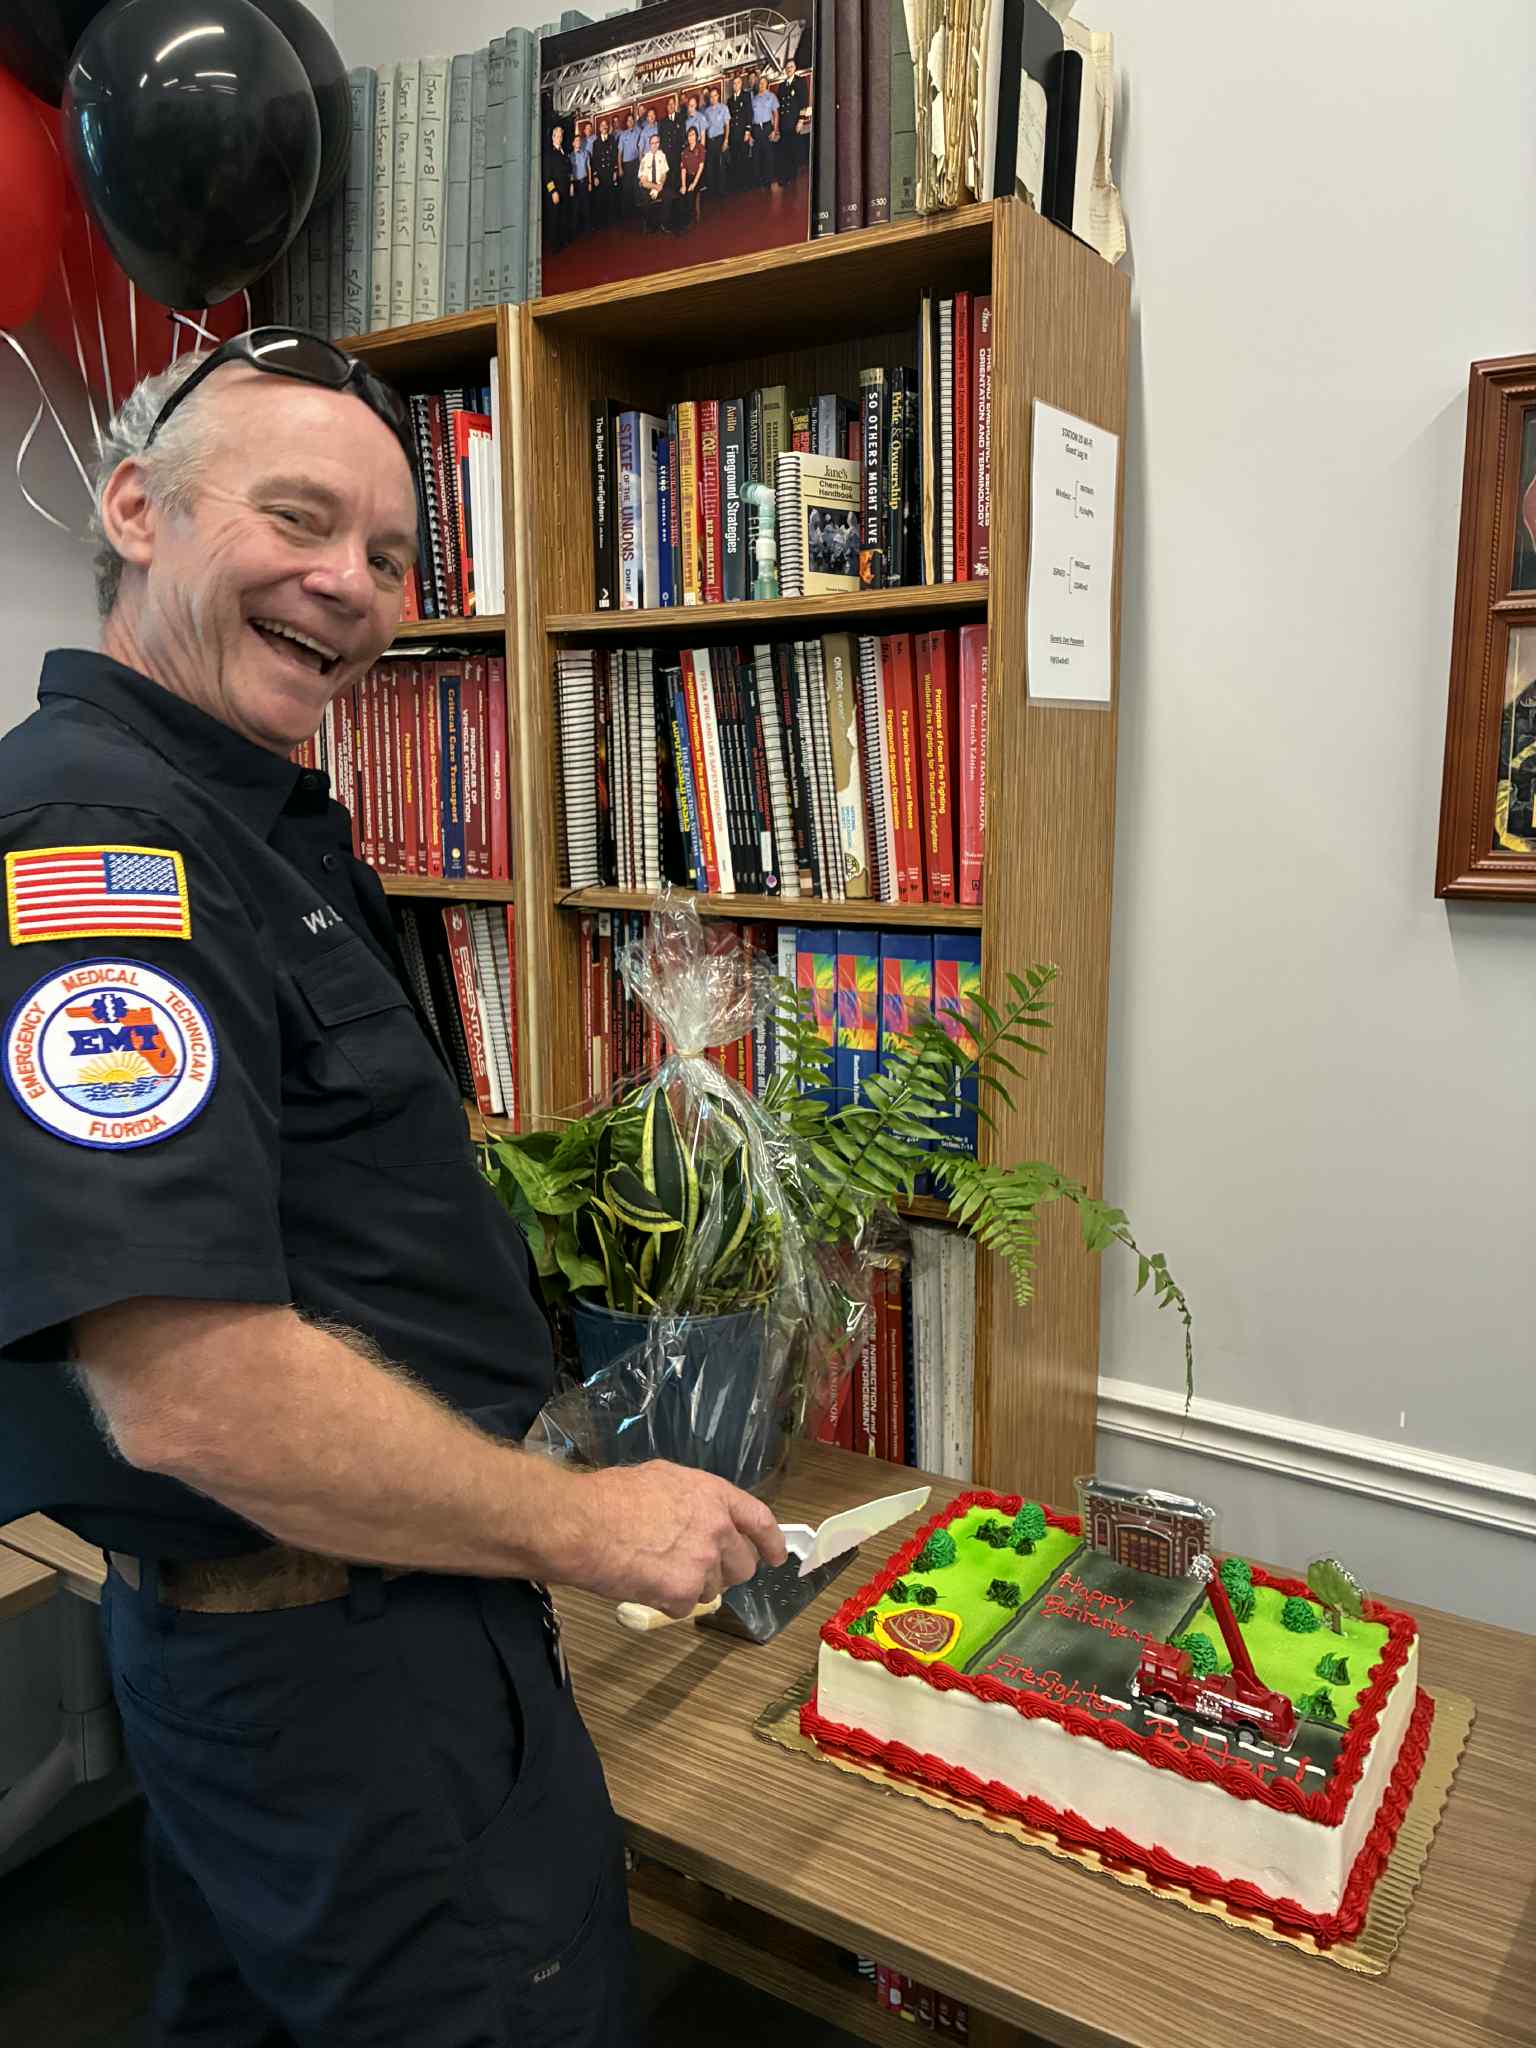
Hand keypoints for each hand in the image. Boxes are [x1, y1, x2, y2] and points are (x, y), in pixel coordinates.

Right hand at [562, 1460, 786, 1615]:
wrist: (582, 1525)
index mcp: (714, 1495)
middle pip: (743, 1566)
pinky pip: (685, 1607)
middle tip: (695, 1569)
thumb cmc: (610, 1497)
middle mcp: (717, 1528)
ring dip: (690, 1587)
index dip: (771, 1542)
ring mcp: (703, 1563)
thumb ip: (692, 1499)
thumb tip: (698, 1515)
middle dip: (724, 1572)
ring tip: (655, 1569)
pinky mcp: (684, 1593)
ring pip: (712, 1589)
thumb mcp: (661, 1479)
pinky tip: (644, 1583)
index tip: (776, 1557)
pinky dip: (667, 1602)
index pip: (760, 1521)